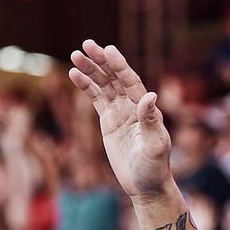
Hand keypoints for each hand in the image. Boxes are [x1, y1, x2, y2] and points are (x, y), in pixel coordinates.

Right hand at [69, 41, 172, 198]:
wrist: (146, 185)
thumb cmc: (154, 167)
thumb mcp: (155, 145)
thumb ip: (151, 121)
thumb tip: (150, 95)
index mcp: (146, 108)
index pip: (131, 81)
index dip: (119, 65)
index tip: (108, 50)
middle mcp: (134, 105)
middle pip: (115, 77)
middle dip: (101, 61)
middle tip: (86, 44)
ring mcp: (120, 112)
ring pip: (103, 86)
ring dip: (90, 70)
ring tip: (74, 55)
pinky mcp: (108, 122)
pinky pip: (95, 100)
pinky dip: (86, 87)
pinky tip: (74, 74)